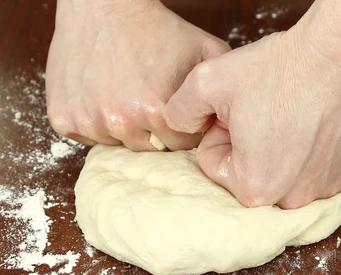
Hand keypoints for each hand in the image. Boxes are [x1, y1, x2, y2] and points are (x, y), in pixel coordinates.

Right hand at [46, 0, 230, 150]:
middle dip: (154, 130)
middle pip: (149, 148)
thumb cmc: (158, 28)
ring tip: (126, 94)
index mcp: (157, 111)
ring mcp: (89, 121)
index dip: (182, 127)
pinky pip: (87, 136)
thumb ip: (221, 88)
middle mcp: (121, 121)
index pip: (180, 146)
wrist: (105, 5)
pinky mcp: (64, 118)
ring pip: (118, 144)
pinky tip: (103, 96)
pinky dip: (95, 121)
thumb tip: (230, 121)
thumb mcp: (205, 51)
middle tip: (150, 100)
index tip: (176, 107)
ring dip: (124, 127)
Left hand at [163, 28, 340, 207]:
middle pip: (252, 176)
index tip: (239, 113)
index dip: (221, 133)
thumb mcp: (209, 81)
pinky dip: (314, 154)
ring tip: (292, 117)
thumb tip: (177, 126)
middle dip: (250, 148)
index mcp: (255, 187)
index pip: (216, 167)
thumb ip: (179, 111)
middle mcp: (294, 199)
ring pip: (286, 176)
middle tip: (266, 112)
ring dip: (282, 152)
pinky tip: (317, 126)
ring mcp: (327, 189)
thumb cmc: (282, 69)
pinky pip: (318, 173)